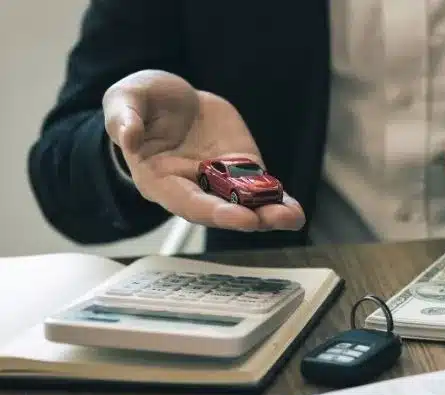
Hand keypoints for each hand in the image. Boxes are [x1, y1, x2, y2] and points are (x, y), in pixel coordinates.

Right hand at [102, 70, 304, 231]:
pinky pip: (261, 190)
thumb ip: (123, 117)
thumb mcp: (125, 99)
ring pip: (246, 205)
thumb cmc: (142, 103)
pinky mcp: (242, 169)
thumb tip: (128, 136)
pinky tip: (294, 212)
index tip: (237, 217)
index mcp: (160, 179)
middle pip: (220, 211)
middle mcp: (192, 188)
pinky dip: (278, 201)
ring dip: (268, 214)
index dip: (212, 211)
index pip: (187, 202)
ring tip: (291, 218)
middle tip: (265, 220)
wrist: (173, 98)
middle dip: (244, 217)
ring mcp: (220, 181)